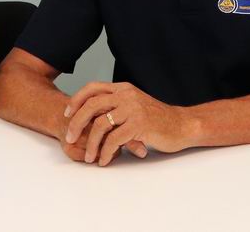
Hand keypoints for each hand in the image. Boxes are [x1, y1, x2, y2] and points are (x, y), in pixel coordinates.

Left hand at [64, 82, 185, 165]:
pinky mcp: (139, 124)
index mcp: (123, 88)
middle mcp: (126, 95)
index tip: (68, 114)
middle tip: (71, 138)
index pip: (92, 88)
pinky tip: (105, 160)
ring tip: (90, 157)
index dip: (76, 101)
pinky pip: (114, 140)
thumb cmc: (158, 119)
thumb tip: (93, 116)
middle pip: (91, 105)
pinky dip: (106, 152)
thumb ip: (117, 106)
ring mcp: (133, 109)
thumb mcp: (135, 105)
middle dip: (76, 123)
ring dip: (91, 144)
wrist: (182, 126)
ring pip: (100, 125)